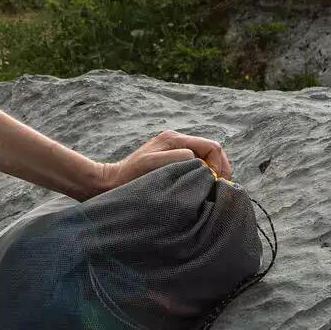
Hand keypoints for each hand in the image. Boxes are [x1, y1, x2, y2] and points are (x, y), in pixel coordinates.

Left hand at [95, 128, 232, 193]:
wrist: (109, 183)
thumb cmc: (130, 177)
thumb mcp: (154, 165)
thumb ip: (179, 158)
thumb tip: (199, 162)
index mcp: (175, 139)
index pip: (212, 147)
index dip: (221, 165)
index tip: (219, 184)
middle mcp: (176, 140)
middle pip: (212, 150)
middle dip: (221, 169)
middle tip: (221, 188)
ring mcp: (173, 149)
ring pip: (206, 158)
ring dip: (212, 173)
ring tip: (211, 190)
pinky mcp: (170, 160)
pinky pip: (195, 164)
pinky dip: (202, 175)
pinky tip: (198, 188)